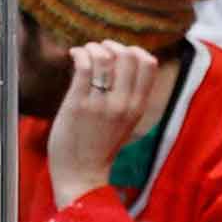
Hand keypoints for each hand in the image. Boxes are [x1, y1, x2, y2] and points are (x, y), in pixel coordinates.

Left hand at [47, 40, 158, 208]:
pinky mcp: (78, 103)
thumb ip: (128, 97)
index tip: (118, 57)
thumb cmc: (100, 147)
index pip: (148, 63)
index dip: (133, 50)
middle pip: (128, 54)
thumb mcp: (125, 123)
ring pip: (103, 56)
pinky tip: (73, 56)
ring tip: (84, 54)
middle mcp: (123, 104)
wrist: (82, 175)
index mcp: (138, 107)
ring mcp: (101, 103)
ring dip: (92, 48)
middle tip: (98, 53)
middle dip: (111, 46)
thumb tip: (121, 65)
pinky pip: (82, 64)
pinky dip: (78, 53)